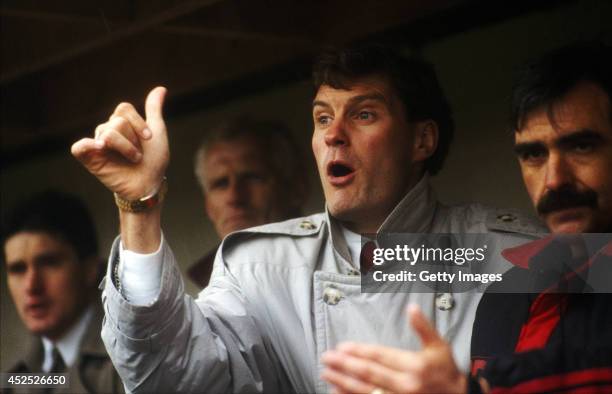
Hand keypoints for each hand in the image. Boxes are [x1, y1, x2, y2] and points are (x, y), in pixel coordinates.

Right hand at [71, 87, 169, 199]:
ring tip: (132, 160)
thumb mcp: (157, 131)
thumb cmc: (154, 159)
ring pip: (107, 133)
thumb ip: (154, 110)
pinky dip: (86, 146)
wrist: (150, 183)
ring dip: (126, 148)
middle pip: (117, 122)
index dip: (138, 123)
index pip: (123, 109)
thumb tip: (161, 88)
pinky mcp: (89, 158)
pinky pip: (79, 147)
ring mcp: (97, 144)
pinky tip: (99, 148)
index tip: (149, 138)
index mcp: (121, 122)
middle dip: (133, 140)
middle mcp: (107, 130)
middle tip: (138, 154)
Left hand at [321, 304, 466, 393]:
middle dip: (344, 365)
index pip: (380, 356)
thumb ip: (423, 327)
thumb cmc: (446, 371)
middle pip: (369, 373)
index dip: (359, 351)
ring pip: (365, 390)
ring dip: (343, 382)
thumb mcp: (439, 346)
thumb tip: (411, 307)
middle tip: (327, 358)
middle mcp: (405, 384)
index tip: (341, 347)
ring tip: (326, 373)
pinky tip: (337, 391)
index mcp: (414, 366)